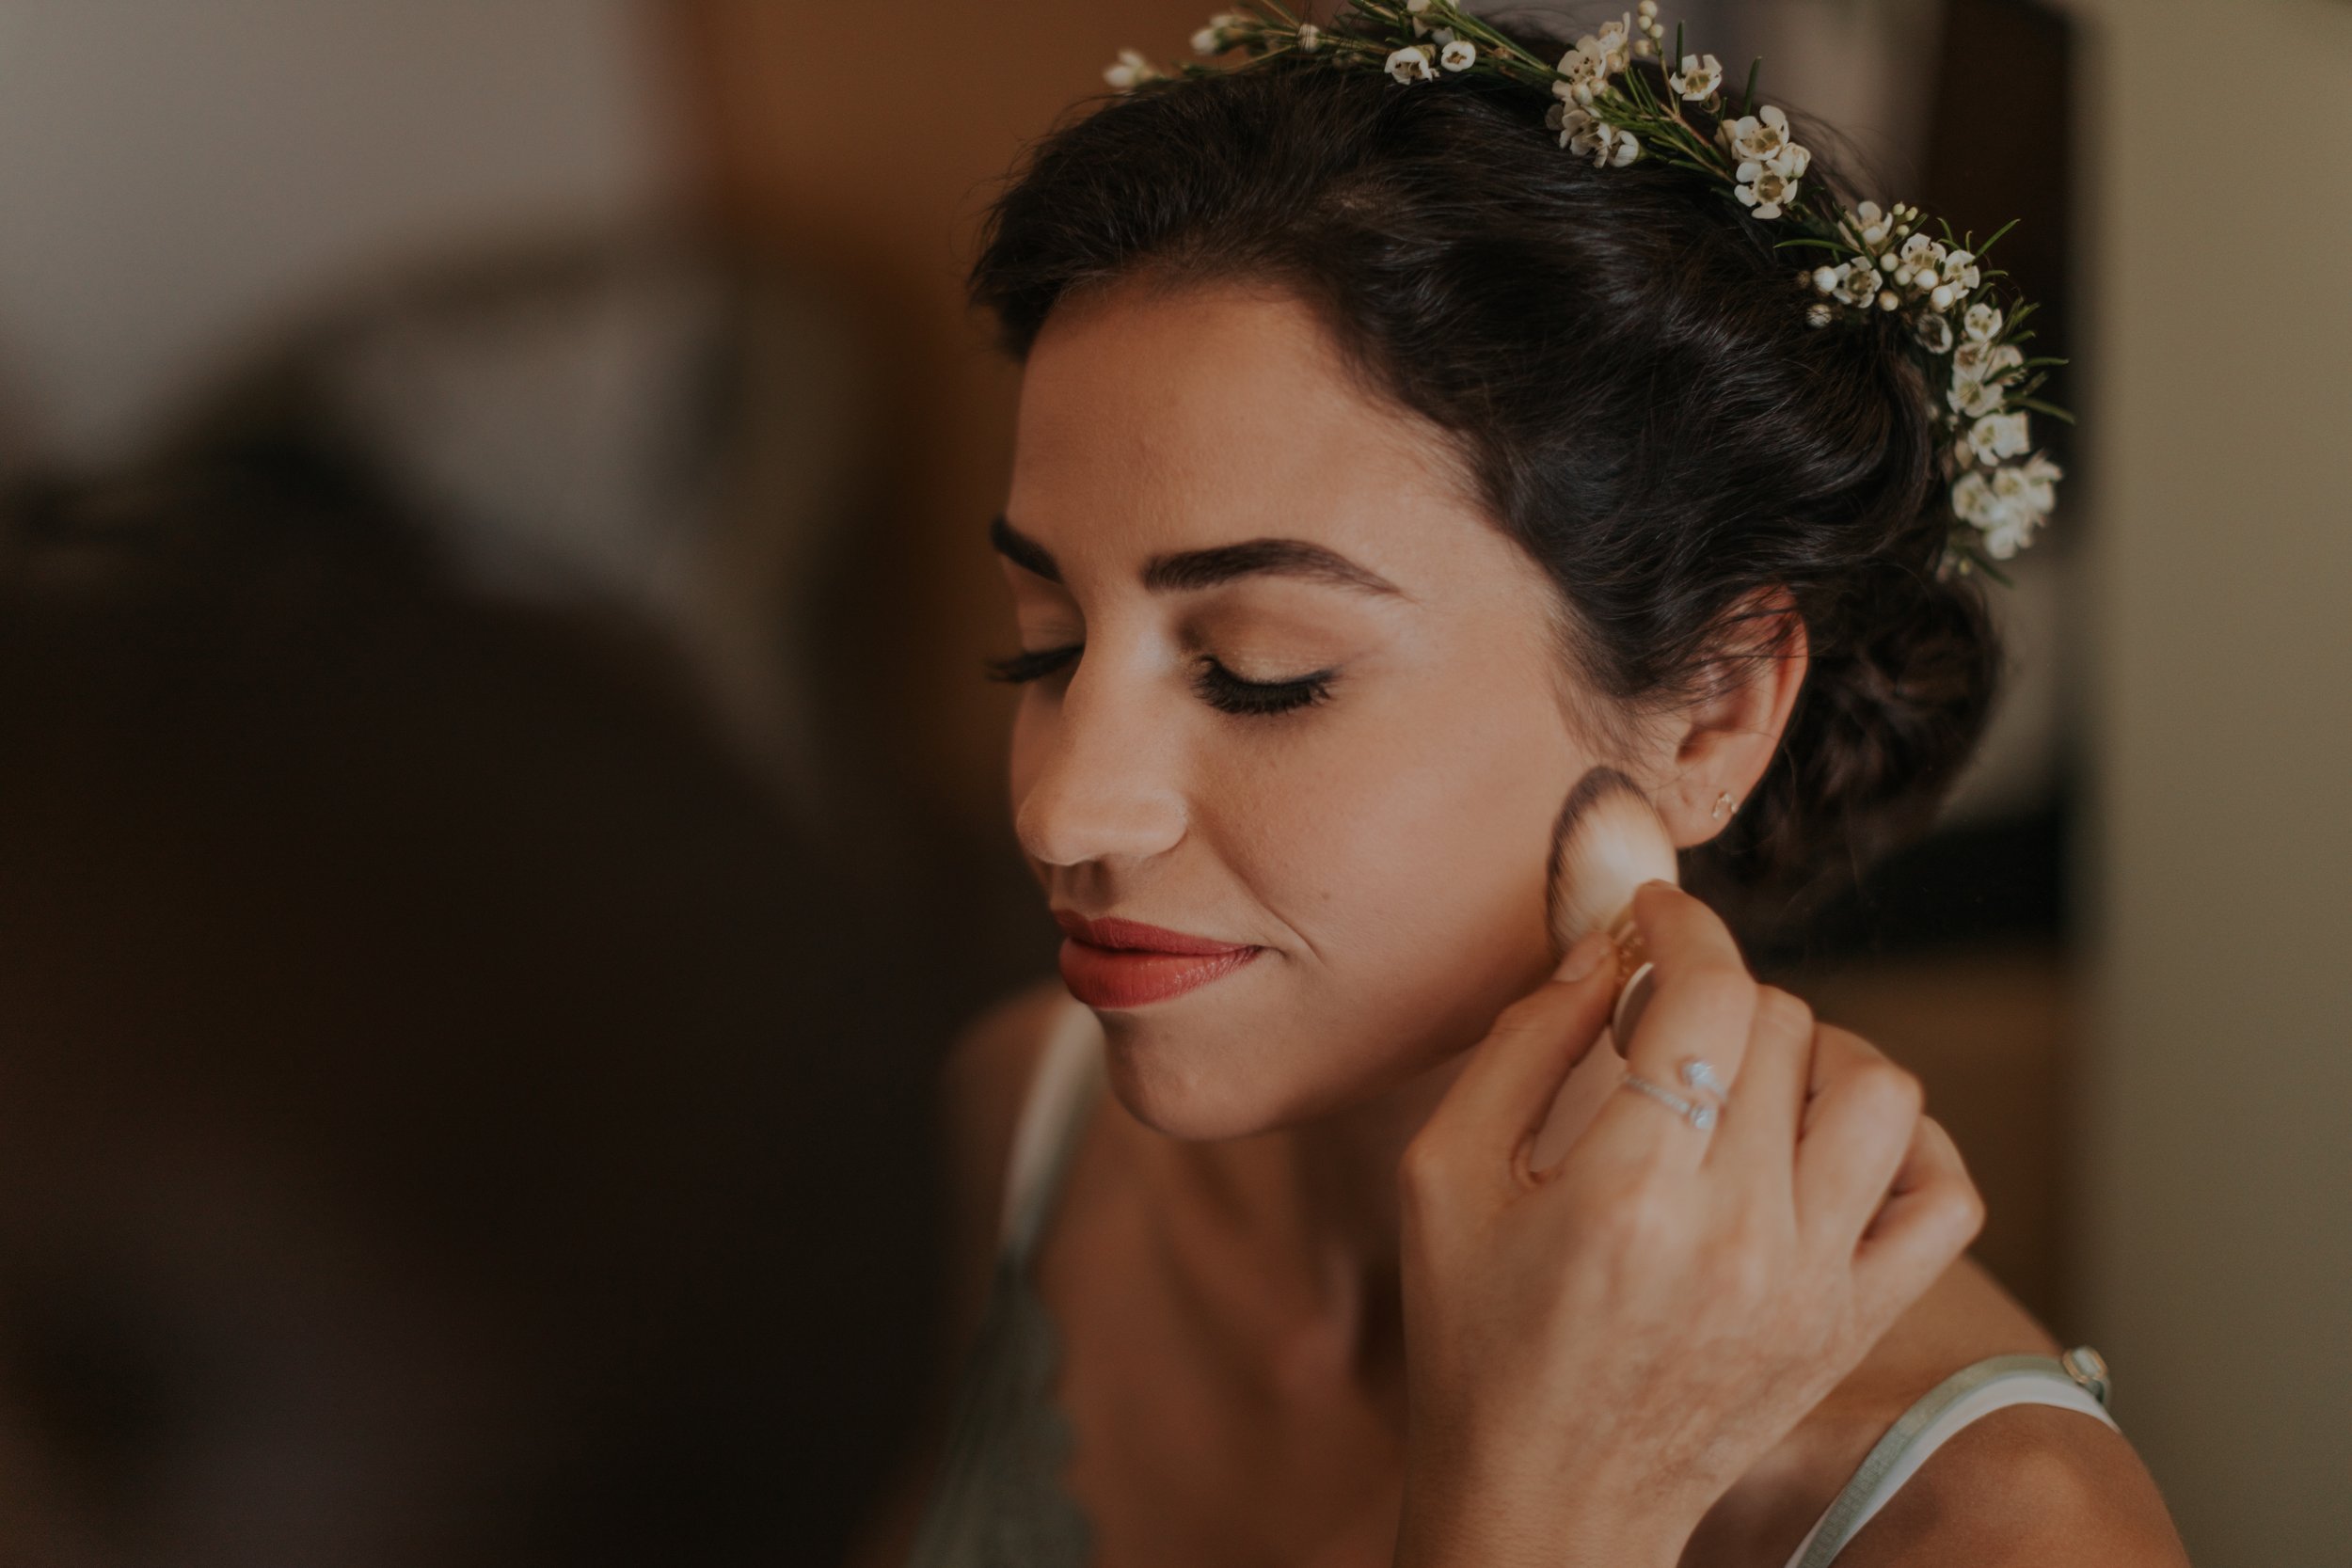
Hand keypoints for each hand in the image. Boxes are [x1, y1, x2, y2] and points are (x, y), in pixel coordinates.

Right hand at [1391, 883, 1982, 1567]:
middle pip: (1785, 1025)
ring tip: (1750, 1074)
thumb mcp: (1443, 1178)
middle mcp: (1737, 1234)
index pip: (1708, 994)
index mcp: (1624, 1192)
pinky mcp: (1854, 1322)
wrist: (1544, 1504)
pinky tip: (1828, 1138)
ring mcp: (1812, 1283)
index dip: (1682, 925)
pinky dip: (1907, 1141)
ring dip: (1816, 1050)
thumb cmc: (1475, 1341)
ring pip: (1879, 1089)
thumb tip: (1598, 949)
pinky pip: (1944, 1195)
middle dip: (1719, 993)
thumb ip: (1517, 1046)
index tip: (1651, 919)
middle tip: (1661, 1022)